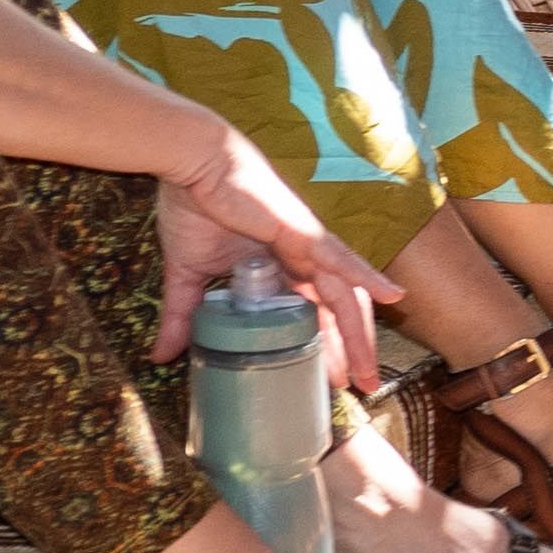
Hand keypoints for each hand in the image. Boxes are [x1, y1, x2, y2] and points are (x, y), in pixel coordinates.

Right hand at [147, 131, 393, 387]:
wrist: (193, 164)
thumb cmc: (195, 207)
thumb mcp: (188, 275)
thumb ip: (183, 315)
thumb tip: (160, 356)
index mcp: (281, 267)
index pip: (312, 315)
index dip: (325, 347)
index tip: (333, 382)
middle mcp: (304, 258)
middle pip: (338, 312)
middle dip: (352, 351)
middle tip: (362, 388)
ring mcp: (308, 244)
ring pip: (345, 295)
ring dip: (360, 334)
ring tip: (369, 372)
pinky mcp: (303, 230)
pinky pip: (341, 257)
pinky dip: (366, 276)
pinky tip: (392, 296)